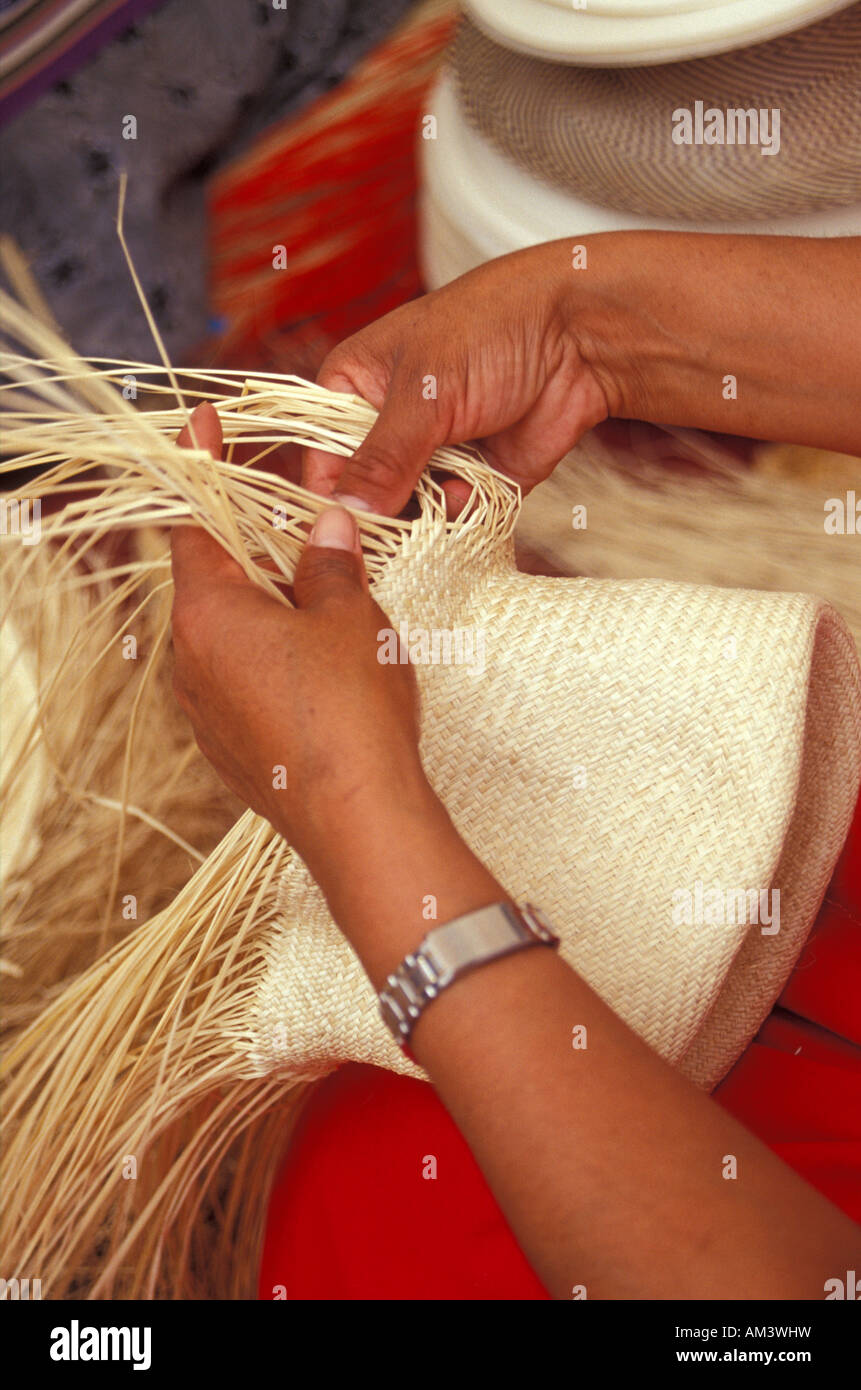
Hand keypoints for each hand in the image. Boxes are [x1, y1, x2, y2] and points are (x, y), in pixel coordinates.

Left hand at [170, 404, 430, 881]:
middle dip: (249, 541)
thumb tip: (328, 526)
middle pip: (209, 577)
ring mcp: (205, 710)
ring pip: (227, 632)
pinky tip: (317, 658)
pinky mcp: (230, 749)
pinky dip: (268, 652)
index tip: (204, 426)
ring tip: (319, 589)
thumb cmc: (351, 709)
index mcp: (206, 613)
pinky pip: (239, 680)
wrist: (358, 820)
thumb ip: (330, 564)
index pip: (192, 520)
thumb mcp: (349, 616)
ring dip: (264, 601)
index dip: (202, 468)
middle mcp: (190, 660)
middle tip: (295, 513)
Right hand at [302, 242, 610, 516]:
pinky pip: (454, 519)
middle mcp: (386, 427)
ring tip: (448, 492)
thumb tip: (348, 513)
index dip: (330, 500)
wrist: (577, 334)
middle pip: (364, 497)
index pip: (320, 460)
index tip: (346, 536)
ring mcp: (430, 456)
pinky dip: (463, 515)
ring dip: (426, 518)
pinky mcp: (474, 480)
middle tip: (399, 529)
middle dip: (382, 516)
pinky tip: (475, 488)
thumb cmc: (489, 331)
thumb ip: (384, 458)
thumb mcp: (424, 393)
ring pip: (409, 515)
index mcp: (351, 390)